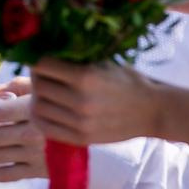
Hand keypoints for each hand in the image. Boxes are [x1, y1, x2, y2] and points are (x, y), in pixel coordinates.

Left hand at [29, 58, 158, 145]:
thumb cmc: (128, 81)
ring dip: (36, 97)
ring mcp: (80, 122)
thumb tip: (43, 50)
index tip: (40, 58)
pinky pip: (46, 128)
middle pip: (38, 86)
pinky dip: (40, 117)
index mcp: (86, 77)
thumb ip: (74, 59)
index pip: (42, 65)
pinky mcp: (81, 138)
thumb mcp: (103, 63)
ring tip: (44, 92)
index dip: (37, 60)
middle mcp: (80, 100)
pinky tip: (46, 108)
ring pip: (38, 107)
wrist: (152, 111)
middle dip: (36, 77)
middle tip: (41, 75)